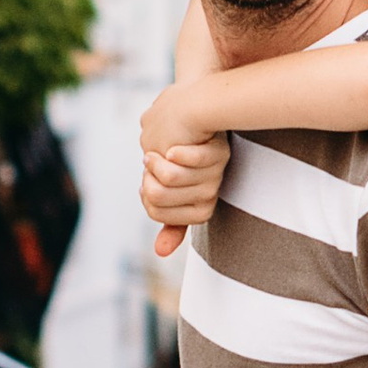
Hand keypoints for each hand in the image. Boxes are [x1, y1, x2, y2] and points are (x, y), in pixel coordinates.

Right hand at [141, 130, 229, 256]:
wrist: (208, 116)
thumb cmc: (191, 155)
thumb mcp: (179, 189)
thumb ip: (171, 221)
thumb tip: (160, 252)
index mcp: (200, 206)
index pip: (156, 212)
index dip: (147, 194)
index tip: (151, 179)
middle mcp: (211, 192)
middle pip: (157, 195)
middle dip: (148, 177)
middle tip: (153, 160)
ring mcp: (217, 172)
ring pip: (170, 177)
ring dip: (156, 160)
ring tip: (160, 150)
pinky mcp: (219, 151)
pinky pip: (187, 158)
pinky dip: (176, 152)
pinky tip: (172, 147)